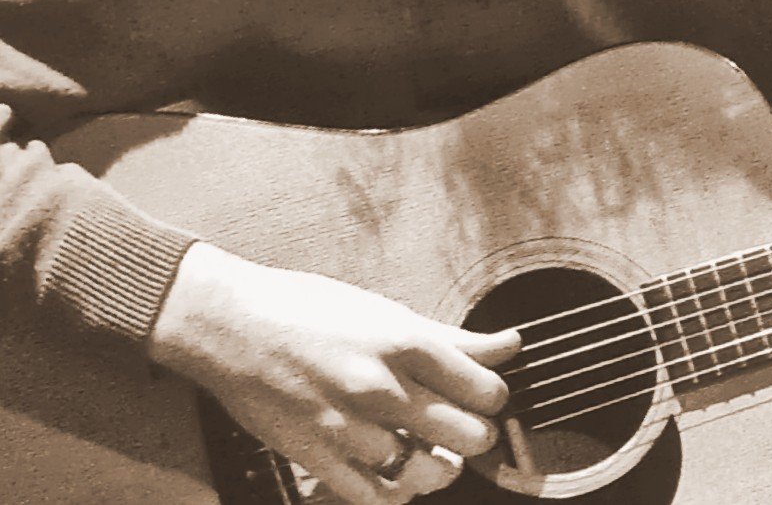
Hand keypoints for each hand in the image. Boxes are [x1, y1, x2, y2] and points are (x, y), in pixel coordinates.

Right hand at [150, 243, 519, 502]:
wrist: (235, 327)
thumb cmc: (312, 311)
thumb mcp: (388, 311)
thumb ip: (453, 337)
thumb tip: (511, 344)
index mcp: (404, 342)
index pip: (483, 388)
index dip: (495, 398)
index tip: (488, 396)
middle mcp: (381, 386)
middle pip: (464, 434)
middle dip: (477, 436)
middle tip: (469, 428)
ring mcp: (348, 428)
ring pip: (424, 473)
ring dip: (441, 469)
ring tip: (438, 455)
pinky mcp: (316, 459)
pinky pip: (375, 497)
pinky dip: (396, 491)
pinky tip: (398, 473)